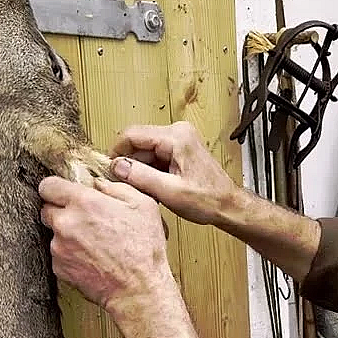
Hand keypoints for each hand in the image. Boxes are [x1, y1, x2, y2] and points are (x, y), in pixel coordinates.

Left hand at [38, 175, 174, 310]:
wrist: (138, 288)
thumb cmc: (144, 249)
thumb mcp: (143, 206)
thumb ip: (116, 187)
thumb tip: (99, 184)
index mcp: (84, 203)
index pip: (48, 186)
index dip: (56, 188)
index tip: (63, 193)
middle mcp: (66, 223)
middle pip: (46, 209)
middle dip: (62, 211)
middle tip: (84, 219)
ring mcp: (59, 247)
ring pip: (54, 233)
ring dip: (67, 235)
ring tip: (94, 243)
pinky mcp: (59, 267)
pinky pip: (59, 254)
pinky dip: (70, 254)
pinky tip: (91, 257)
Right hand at [110, 121, 238, 225]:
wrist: (228, 205)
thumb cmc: (208, 200)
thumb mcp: (170, 192)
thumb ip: (141, 177)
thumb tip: (116, 166)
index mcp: (176, 137)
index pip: (131, 135)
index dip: (116, 153)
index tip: (108, 171)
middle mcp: (177, 132)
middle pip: (137, 142)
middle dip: (128, 163)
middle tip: (124, 185)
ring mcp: (178, 139)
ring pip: (144, 150)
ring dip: (138, 168)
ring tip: (141, 189)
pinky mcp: (179, 148)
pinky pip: (154, 155)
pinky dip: (148, 170)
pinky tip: (151, 187)